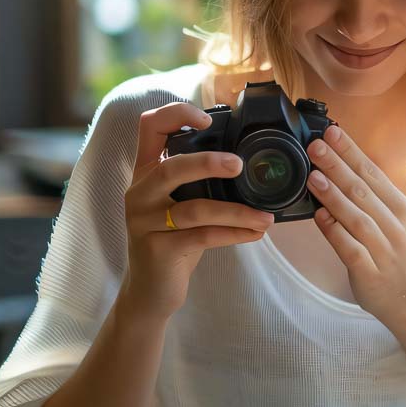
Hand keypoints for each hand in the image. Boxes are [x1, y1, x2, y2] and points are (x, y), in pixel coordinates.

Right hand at [122, 102, 273, 318]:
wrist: (150, 291)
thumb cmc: (173, 240)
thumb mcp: (178, 203)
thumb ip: (196, 180)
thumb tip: (246, 161)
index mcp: (145, 172)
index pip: (149, 127)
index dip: (176, 114)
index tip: (208, 120)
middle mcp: (139, 193)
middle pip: (172, 167)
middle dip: (209, 163)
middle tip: (241, 166)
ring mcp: (145, 223)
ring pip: (194, 209)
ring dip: (236, 211)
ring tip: (266, 217)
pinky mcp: (159, 250)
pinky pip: (202, 237)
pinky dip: (234, 234)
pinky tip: (256, 233)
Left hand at [307, 125, 405, 323]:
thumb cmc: (397, 252)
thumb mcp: (393, 219)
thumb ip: (369, 197)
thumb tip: (336, 167)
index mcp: (398, 207)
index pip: (372, 173)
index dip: (351, 151)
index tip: (332, 132)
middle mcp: (394, 225)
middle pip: (363, 191)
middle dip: (337, 166)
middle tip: (316, 146)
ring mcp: (384, 250)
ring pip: (357, 218)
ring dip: (334, 196)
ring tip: (313, 177)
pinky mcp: (371, 273)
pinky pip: (351, 250)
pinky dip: (336, 233)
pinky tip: (320, 218)